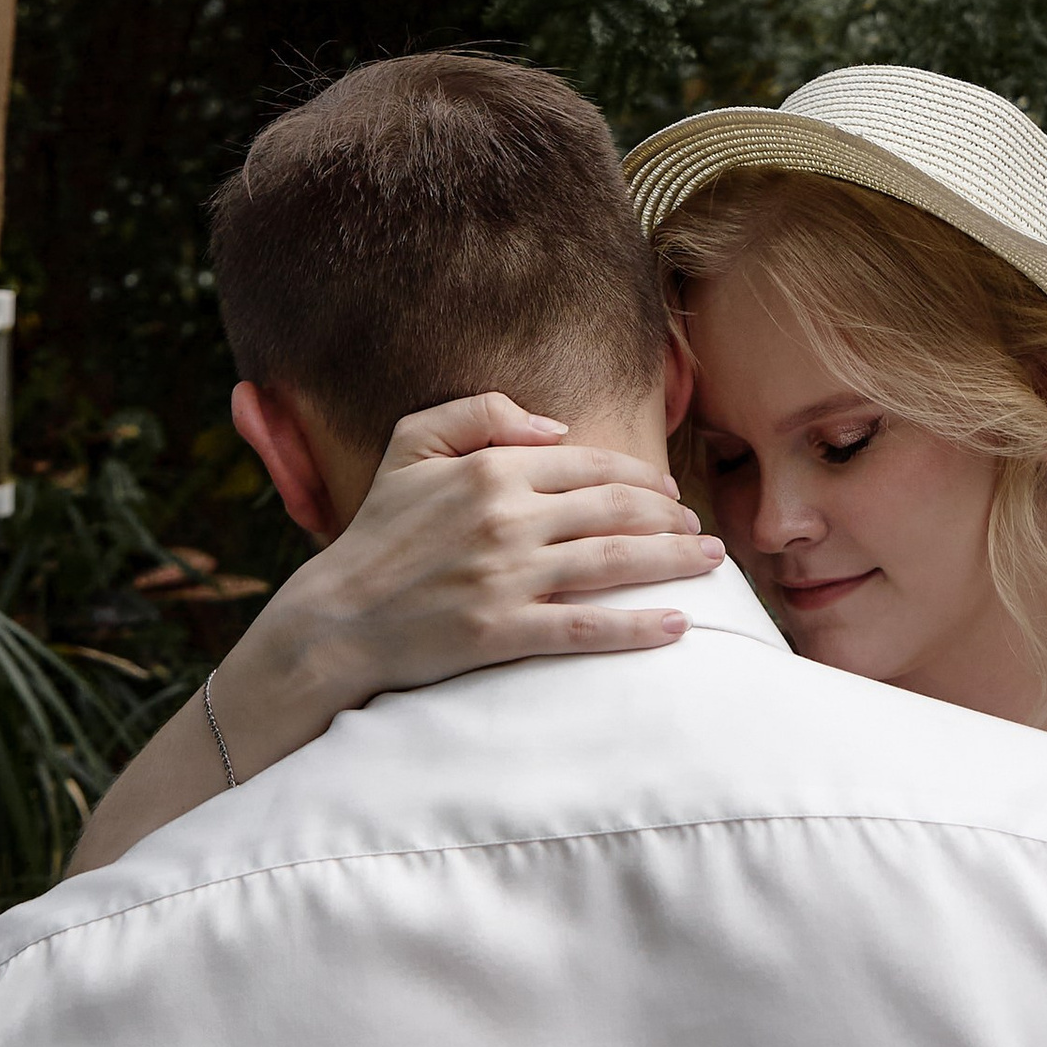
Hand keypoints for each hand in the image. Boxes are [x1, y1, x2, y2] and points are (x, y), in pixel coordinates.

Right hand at [210, 397, 719, 772]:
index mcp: (492, 469)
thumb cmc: (377, 531)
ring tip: (710, 562)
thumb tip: (557, 427)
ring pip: (614, 562)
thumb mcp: (411, 444)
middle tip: (701, 530)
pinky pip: (586, 627)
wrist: (336, 617)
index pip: (591, 465)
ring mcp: (508, 577)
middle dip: (671, 517)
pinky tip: (677, 625)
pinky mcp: (503, 632)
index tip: (669, 491)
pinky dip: (638, 626)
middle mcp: (508, 519)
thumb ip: (481, 413)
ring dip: (673, 560)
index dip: (642, 476)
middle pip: (617, 510)